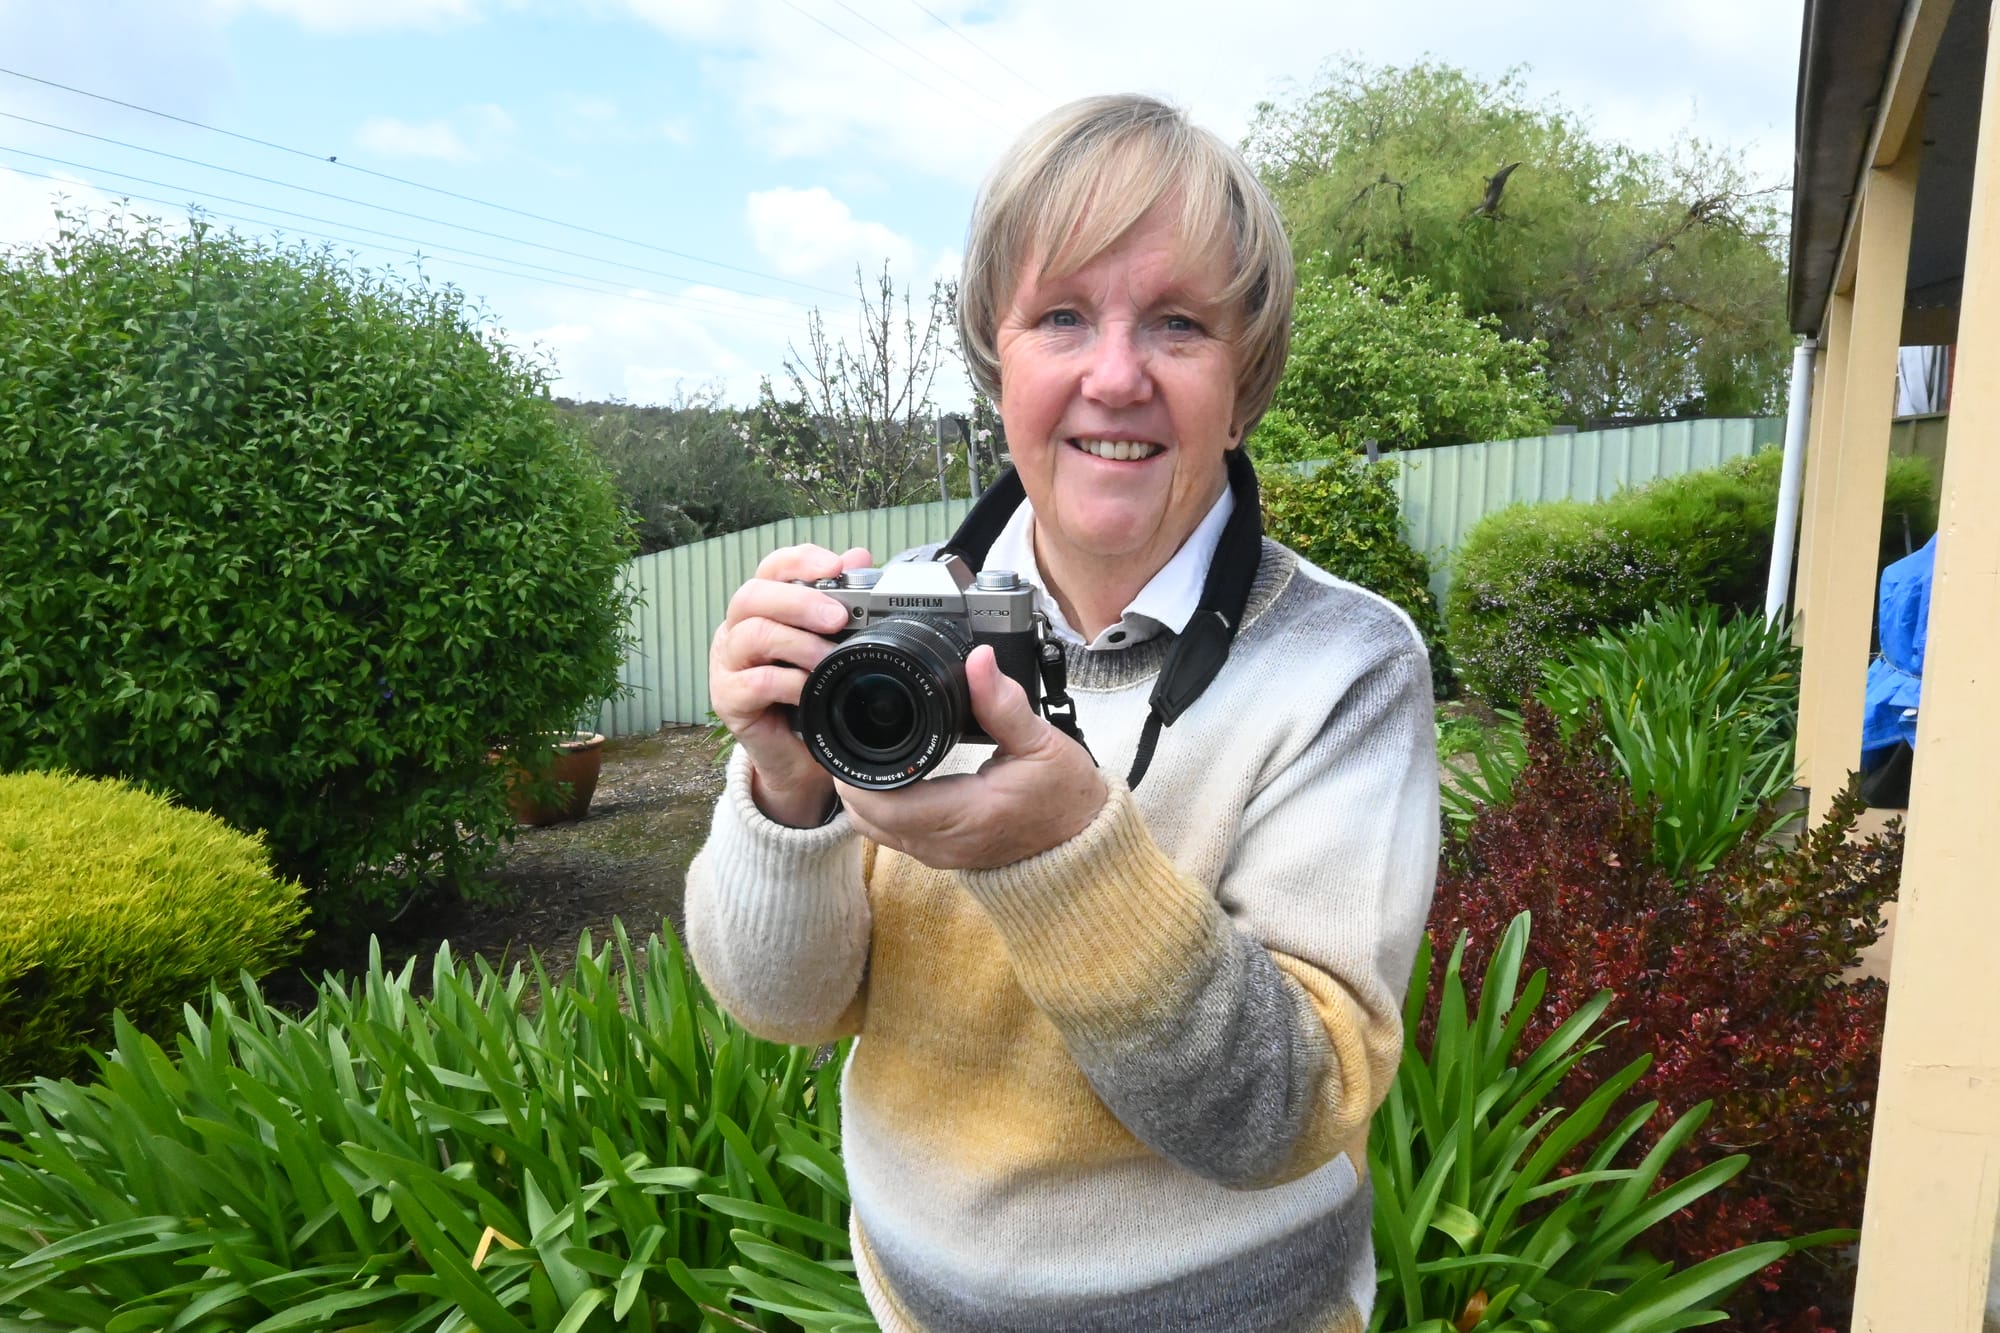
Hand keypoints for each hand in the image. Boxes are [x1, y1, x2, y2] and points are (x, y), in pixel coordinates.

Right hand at [710, 543, 872, 826]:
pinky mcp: (728, 699)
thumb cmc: (813, 694)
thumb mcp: (831, 647)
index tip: (836, 566)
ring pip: (752, 634)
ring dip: (797, 643)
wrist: (798, 757)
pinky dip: (787, 682)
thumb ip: (840, 602)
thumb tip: (860, 557)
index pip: (772, 568)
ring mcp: (727, 664)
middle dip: (799, 601)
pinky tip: (810, 688)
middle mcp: (737, 629)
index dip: (801, 561)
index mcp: (763, 609)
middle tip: (838, 617)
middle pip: (753, 595)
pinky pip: (754, 682)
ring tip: (829, 658)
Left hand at [838, 644, 1106, 869]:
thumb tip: (979, 660)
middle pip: (868, 820)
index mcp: (966, 815)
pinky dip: (882, 811)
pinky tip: (892, 779)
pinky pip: (896, 837)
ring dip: (865, 798)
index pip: (885, 806)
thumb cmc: (1066, 796)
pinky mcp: (944, 855)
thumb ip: (1004, 703)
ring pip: (877, 832)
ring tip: (866, 755)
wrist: (1083, 843)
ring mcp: (942, 854)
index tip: (850, 741)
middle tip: (852, 739)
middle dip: (853, 781)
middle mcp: (946, 843)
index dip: (857, 776)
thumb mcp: (1042, 743)